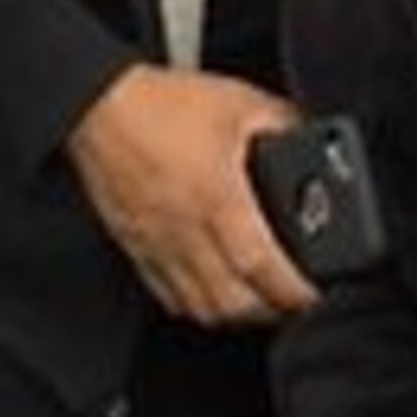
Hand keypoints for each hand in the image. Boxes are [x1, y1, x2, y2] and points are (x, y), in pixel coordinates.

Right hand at [66, 63, 317, 326]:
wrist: (100, 108)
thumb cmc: (163, 105)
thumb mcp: (240, 102)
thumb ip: (283, 123)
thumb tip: (310, 137)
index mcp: (218, 198)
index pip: (261, 264)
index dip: (294, 289)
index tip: (317, 291)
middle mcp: (187, 232)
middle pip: (232, 304)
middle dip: (272, 311)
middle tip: (297, 299)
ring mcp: (159, 247)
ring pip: (201, 308)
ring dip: (237, 314)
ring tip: (263, 300)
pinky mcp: (137, 250)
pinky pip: (169, 297)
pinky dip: (198, 305)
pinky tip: (216, 292)